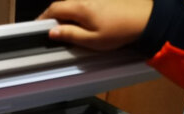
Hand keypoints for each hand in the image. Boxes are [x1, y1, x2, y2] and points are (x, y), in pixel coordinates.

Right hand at [38, 0, 152, 50]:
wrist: (145, 19)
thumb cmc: (120, 31)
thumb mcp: (92, 40)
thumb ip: (70, 35)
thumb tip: (53, 32)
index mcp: (80, 8)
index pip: (54, 9)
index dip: (43, 18)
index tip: (38, 26)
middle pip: (63, 4)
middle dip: (54, 15)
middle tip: (51, 29)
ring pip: (74, 3)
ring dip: (67, 13)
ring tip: (67, 27)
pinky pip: (84, 3)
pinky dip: (78, 11)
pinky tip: (83, 22)